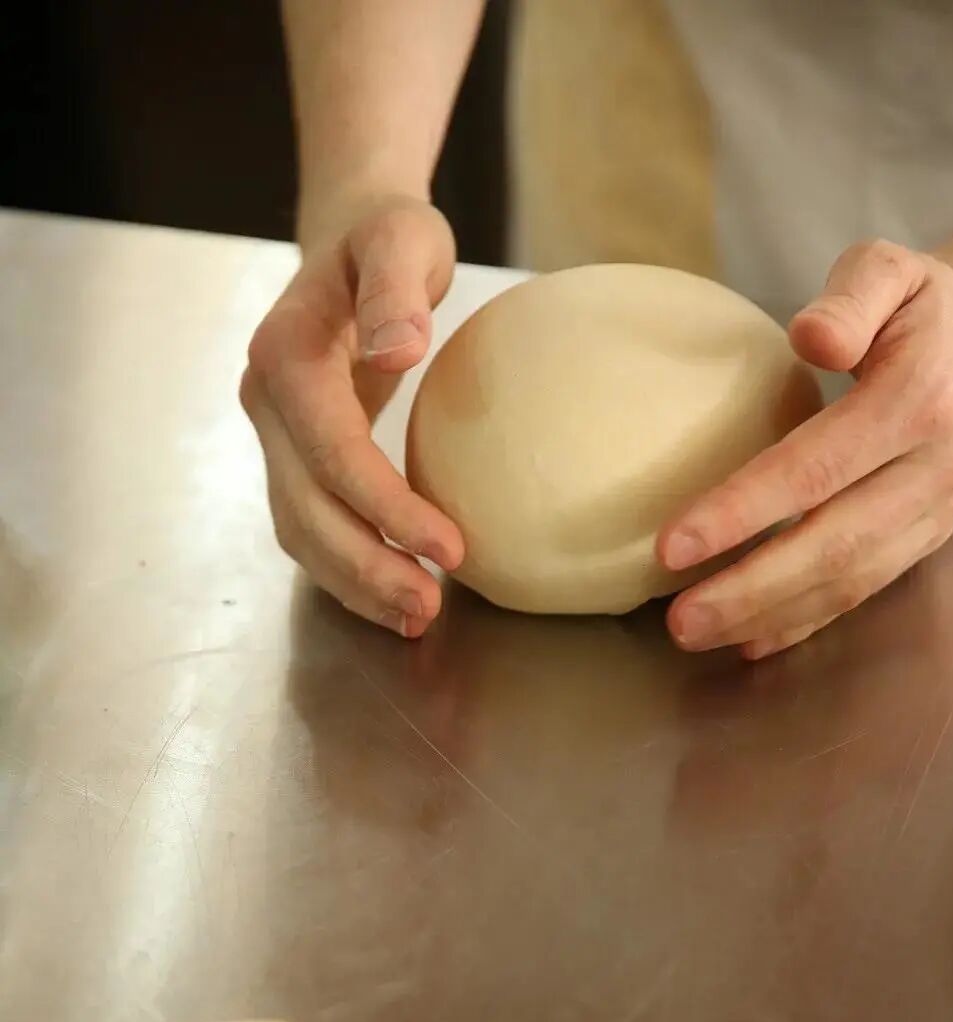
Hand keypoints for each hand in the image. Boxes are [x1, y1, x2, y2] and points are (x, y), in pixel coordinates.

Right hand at [240, 195, 464, 636]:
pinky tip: (396, 594)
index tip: (448, 547)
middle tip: (428, 607)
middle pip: (307, 508)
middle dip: (366, 566)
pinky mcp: (295, 457)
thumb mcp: (402, 238)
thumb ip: (397, 289)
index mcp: (286, 358)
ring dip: (355, 582)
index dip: (386, 508)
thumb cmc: (386, 236)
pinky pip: (313, 526)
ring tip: (417, 615)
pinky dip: (350, 568)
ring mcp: (274, 436)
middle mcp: (266, 404)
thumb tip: (398, 350)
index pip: (333, 452)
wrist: (351, 237)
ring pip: (301, 531)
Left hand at [659, 236, 952, 659]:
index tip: (674, 544)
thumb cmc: (920, 304)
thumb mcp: (889, 268)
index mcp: (918, 400)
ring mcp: (936, 512)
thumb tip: (810, 337)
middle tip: (677, 619)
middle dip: (749, 589)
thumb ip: (850, 297)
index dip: (744, 511)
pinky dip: (804, 621)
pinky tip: (749, 639)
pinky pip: (863, 590)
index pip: (817, 469)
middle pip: (832, 545)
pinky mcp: (926, 538)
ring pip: (848, 581)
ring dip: (768, 616)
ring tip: (697, 633)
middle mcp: (934, 468)